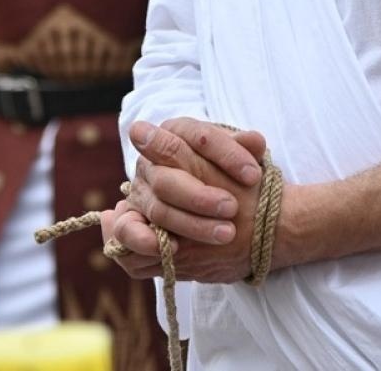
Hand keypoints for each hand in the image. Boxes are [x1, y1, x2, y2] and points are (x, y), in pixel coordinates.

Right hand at [111, 118, 269, 284]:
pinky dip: (142, 239)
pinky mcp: (132, 223)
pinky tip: (172, 247)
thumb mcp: (242, 162)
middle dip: (201, 196)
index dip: (225, 154)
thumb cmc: (233, 180)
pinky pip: (125, 230)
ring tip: (225, 234)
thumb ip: (246, 150)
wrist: (226, 214)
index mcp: (175, 134)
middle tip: (232, 208)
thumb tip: (254, 141)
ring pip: (157, 208)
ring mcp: (140, 193)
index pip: (195, 136)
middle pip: (168, 177)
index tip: (253, 175)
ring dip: (190, 224)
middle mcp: (151, 161)